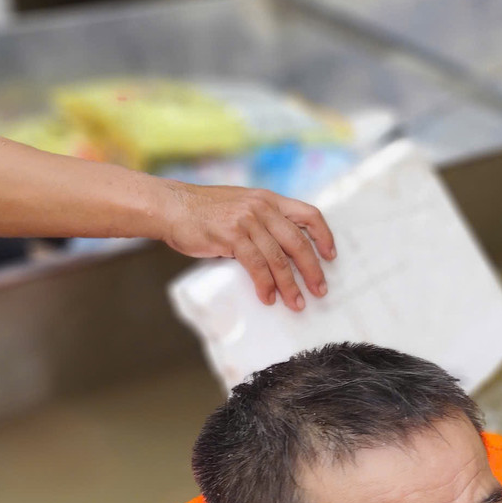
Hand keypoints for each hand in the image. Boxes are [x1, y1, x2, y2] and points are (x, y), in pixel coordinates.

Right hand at [156, 180, 336, 311]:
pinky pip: (256, 265)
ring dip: (290, 284)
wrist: (171, 206)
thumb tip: (283, 251)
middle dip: (312, 269)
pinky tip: (268, 297)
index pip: (309, 215)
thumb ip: (263, 222)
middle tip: (320, 290)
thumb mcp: (242, 207)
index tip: (330, 256)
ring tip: (296, 302)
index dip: (324, 236)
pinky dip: (265, 284)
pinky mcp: (232, 236)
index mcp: (269, 200)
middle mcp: (262, 208)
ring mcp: (247, 221)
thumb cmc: (205, 211)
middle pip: (299, 241)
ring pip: (279, 258)